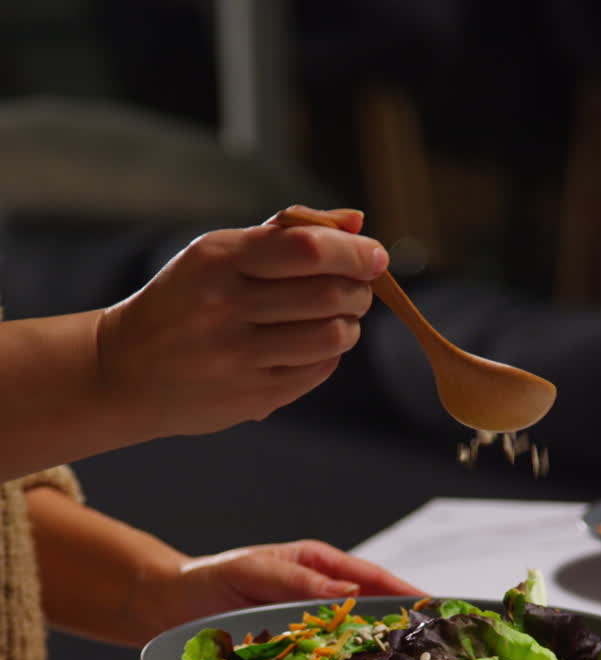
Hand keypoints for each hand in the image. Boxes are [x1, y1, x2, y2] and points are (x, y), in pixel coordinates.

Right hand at [95, 206, 387, 439]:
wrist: (127, 371)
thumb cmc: (184, 302)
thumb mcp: (217, 254)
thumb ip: (285, 233)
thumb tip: (356, 223)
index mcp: (219, 260)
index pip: (306, 248)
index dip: (353, 252)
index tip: (375, 256)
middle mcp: (226, 308)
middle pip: (328, 294)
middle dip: (359, 290)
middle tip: (359, 290)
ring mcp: (238, 357)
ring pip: (331, 337)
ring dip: (349, 325)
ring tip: (339, 319)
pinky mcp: (251, 396)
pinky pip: (316, 371)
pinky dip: (329, 356)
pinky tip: (313, 347)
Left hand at [151, 539, 422, 631]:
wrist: (166, 607)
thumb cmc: (208, 579)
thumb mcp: (252, 570)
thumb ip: (297, 580)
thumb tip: (349, 589)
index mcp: (315, 565)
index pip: (371, 577)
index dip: (404, 592)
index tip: (435, 606)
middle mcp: (317, 595)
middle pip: (370, 611)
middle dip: (401, 626)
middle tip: (434, 648)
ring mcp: (306, 626)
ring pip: (351, 641)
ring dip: (375, 656)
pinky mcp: (292, 654)